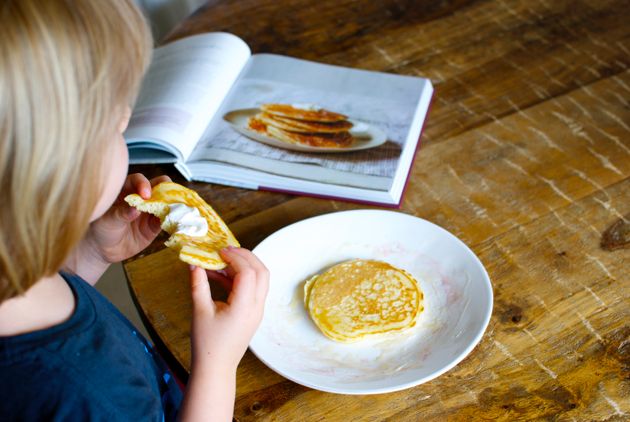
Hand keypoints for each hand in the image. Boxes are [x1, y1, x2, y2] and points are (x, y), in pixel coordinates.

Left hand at [66, 173, 169, 283]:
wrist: (102, 249)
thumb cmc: (100, 228)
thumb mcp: (107, 220)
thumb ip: (121, 213)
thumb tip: (135, 209)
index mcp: (126, 190)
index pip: (138, 180)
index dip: (143, 184)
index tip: (145, 194)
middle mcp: (140, 198)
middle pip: (157, 186)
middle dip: (165, 189)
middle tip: (167, 197)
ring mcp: (149, 211)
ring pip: (165, 202)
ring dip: (172, 204)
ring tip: (175, 208)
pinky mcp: (154, 226)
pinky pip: (165, 220)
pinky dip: (171, 219)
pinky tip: (174, 220)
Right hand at [189, 247, 268, 372]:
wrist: (216, 367)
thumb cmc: (207, 343)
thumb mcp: (199, 311)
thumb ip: (198, 285)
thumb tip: (194, 263)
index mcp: (245, 306)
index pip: (248, 272)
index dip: (235, 257)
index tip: (219, 250)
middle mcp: (257, 307)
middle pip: (262, 272)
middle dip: (246, 256)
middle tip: (226, 250)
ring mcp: (258, 310)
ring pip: (261, 279)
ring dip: (245, 266)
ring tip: (222, 261)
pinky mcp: (254, 313)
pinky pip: (254, 289)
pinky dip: (241, 278)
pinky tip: (221, 276)